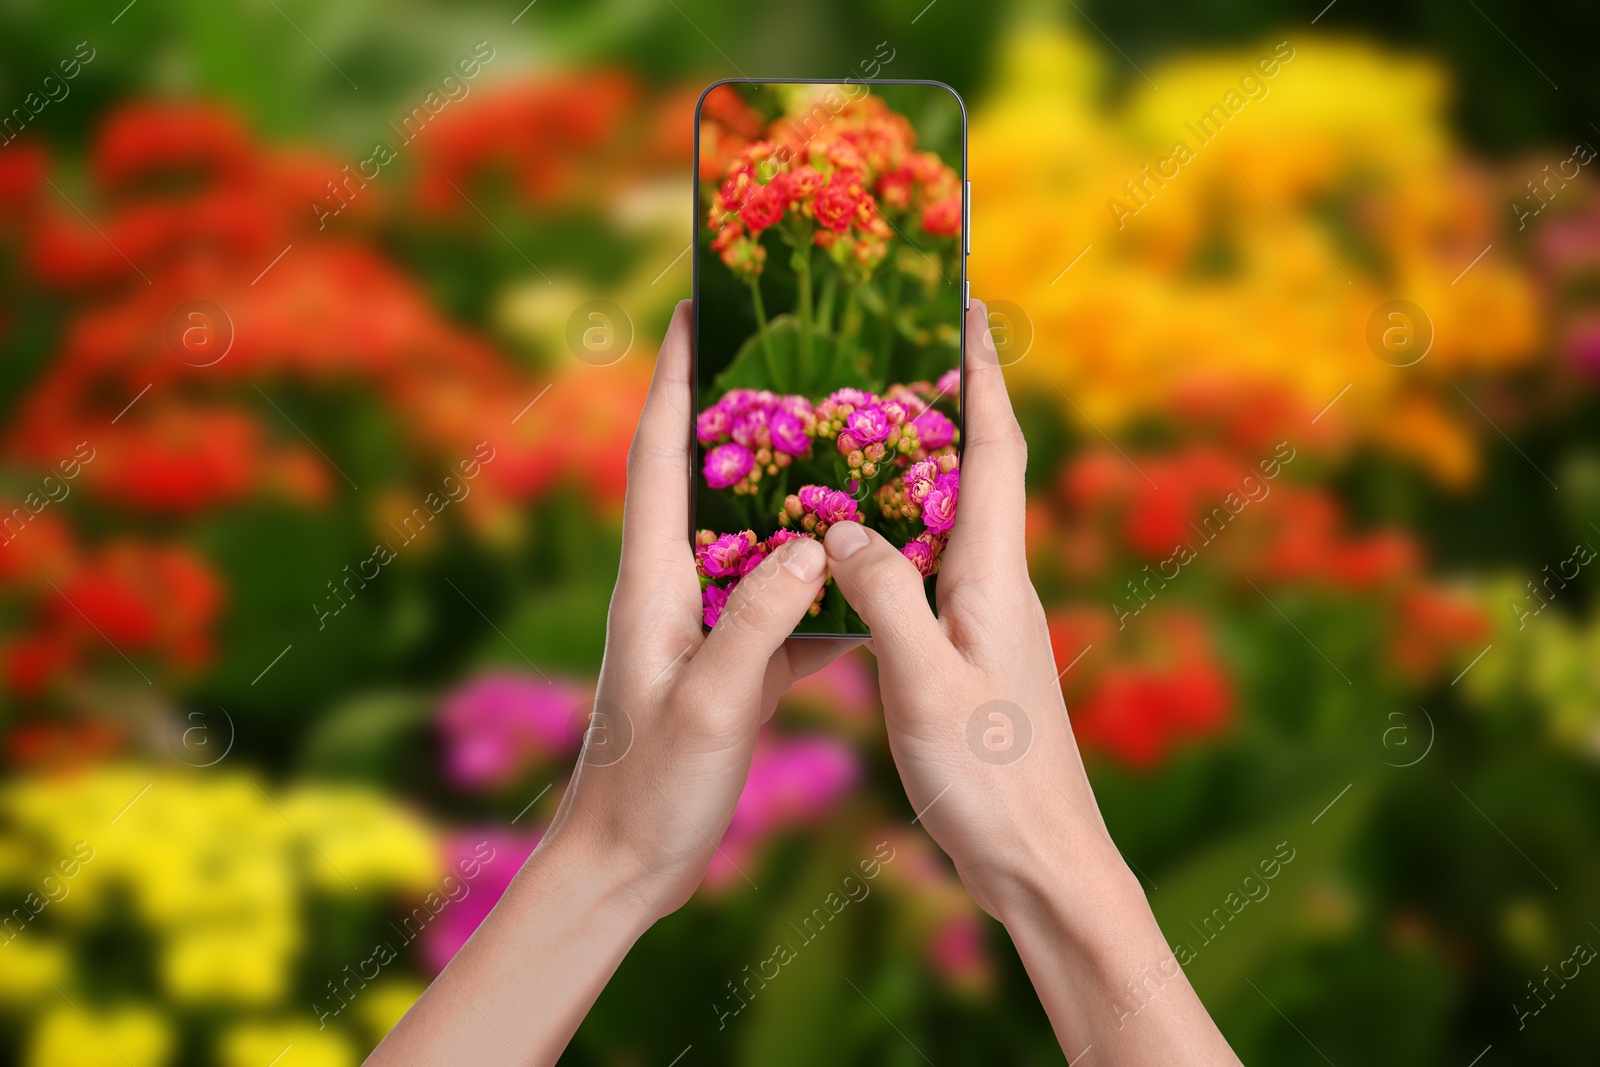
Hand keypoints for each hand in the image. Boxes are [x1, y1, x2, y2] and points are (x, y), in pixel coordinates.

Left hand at [372, 302, 857, 1066]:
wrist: (628, 862)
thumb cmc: (652, 786)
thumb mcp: (709, 703)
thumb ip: (756, 622)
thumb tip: (805, 545)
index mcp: (653, 581)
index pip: (657, 454)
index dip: (675, 376)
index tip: (694, 304)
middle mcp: (674, 587)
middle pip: (705, 476)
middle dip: (737, 409)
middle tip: (792, 352)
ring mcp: (703, 624)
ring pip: (751, 536)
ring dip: (791, 491)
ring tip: (848, 442)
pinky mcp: (731, 662)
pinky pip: (782, 600)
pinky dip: (821, 577)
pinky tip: (873, 569)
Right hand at [821, 301, 1239, 1064]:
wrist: (1044, 865)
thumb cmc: (992, 784)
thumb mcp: (925, 689)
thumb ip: (884, 601)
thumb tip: (839, 529)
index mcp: (996, 578)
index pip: (993, 450)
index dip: (981, 373)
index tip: (964, 303)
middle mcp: (1000, 586)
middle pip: (976, 471)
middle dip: (946, 402)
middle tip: (894, 347)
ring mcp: (988, 622)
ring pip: (949, 522)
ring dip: (916, 467)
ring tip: (860, 426)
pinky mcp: (970, 658)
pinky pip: (930, 572)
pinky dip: (896, 538)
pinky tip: (854, 546)